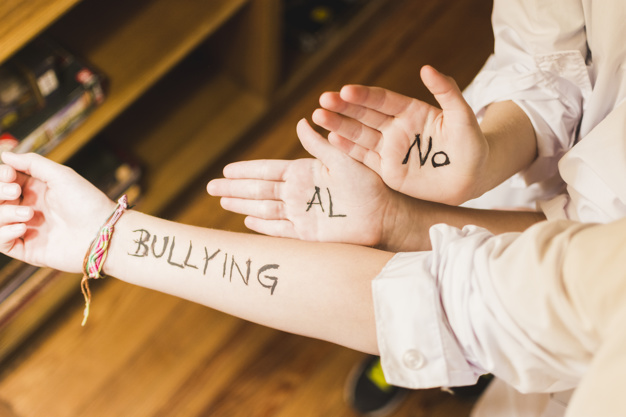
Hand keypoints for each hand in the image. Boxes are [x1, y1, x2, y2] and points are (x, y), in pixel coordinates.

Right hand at [0, 152, 115, 272]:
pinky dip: (3, 233)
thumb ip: (32, 163)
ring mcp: (27, 229)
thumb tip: (5, 155)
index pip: (4, 180)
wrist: (102, 232)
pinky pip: (0, 242)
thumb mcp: (61, 175)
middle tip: (15, 191)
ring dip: (3, 213)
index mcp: (36, 189)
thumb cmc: (87, 202)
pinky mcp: (28, 249)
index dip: (1, 175)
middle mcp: (28, 208)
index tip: (9, 174)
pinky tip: (23, 227)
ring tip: (29, 213)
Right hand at [207, 119, 404, 246]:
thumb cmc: (368, 183)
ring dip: (242, 205)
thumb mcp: (342, 158)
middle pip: (258, 190)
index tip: (225, 168)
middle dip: (234, 188)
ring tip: (222, 201)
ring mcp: (301, 213)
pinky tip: (248, 222)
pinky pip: (279, 229)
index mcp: (304, 172)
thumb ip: (319, 144)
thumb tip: (301, 121)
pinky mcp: (308, 234)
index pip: (267, 170)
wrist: (384, 213)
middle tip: (211, 187)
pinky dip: (263, 226)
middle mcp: (299, 192)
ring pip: (264, 208)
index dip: (245, 170)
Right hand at [313, 65, 487, 204]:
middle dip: (344, 108)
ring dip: (339, 126)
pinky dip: (347, 151)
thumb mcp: (462, 116)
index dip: (364, 95)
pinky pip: (364, 158)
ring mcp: (390, 150)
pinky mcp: (388, 170)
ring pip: (359, 135)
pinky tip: (330, 140)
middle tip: (323, 100)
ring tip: (318, 116)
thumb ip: (446, 91)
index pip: (383, 100)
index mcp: (411, 111)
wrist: (472, 178)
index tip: (346, 90)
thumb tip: (427, 68)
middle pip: (365, 115)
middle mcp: (396, 128)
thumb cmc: (471, 145)